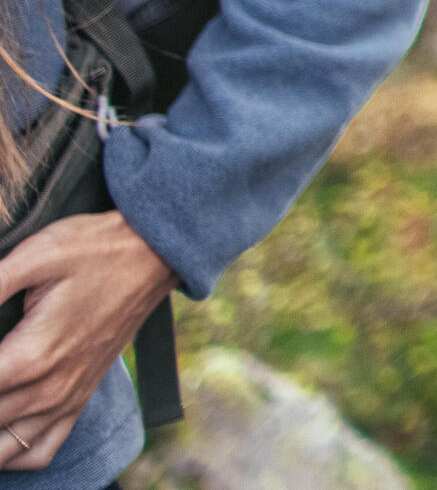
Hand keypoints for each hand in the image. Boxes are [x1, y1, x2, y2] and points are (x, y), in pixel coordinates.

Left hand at [0, 211, 173, 469]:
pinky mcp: (78, 398)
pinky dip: (11, 454)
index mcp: (31, 356)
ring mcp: (65, 400)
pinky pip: (37, 451)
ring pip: (3, 450)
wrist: (155, 255)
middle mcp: (48, 389)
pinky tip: (1, 427)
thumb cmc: (94, 249)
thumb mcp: (34, 256)